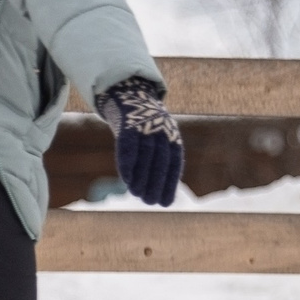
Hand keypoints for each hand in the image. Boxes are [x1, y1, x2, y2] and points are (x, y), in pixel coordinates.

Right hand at [95, 76, 183, 205]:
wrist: (130, 97)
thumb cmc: (145, 128)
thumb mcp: (156, 141)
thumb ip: (158, 163)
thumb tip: (160, 193)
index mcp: (172, 137)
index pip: (174, 164)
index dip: (170, 184)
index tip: (165, 203)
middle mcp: (162, 131)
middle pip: (160, 160)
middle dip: (156, 183)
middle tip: (150, 201)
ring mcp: (146, 126)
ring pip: (145, 155)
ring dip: (141, 177)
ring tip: (137, 194)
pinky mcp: (128, 124)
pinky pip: (128, 146)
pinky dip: (127, 164)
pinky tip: (126, 180)